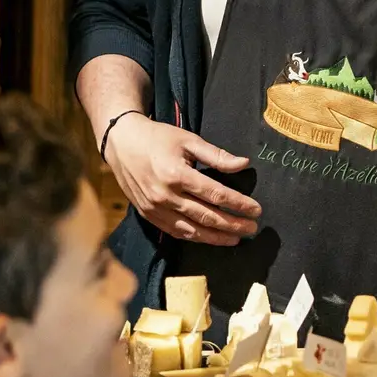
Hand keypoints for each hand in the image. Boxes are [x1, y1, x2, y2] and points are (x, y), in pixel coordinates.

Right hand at [105, 112, 260, 245]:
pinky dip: (195, 237)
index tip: (256, 210)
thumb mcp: (188, 139)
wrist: (121, 143)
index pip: (216, 194)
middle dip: (233, 224)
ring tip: (236, 238)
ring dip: (216, 237)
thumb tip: (243, 164)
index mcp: (177, 174)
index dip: (239, 204)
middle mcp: (166, 195)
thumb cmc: (157, 138)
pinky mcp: (148, 215)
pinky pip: (175, 232)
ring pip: (192, 230)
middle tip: (252, 228)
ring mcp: (155, 208)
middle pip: (207, 216)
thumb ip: (216, 155)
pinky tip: (209, 237)